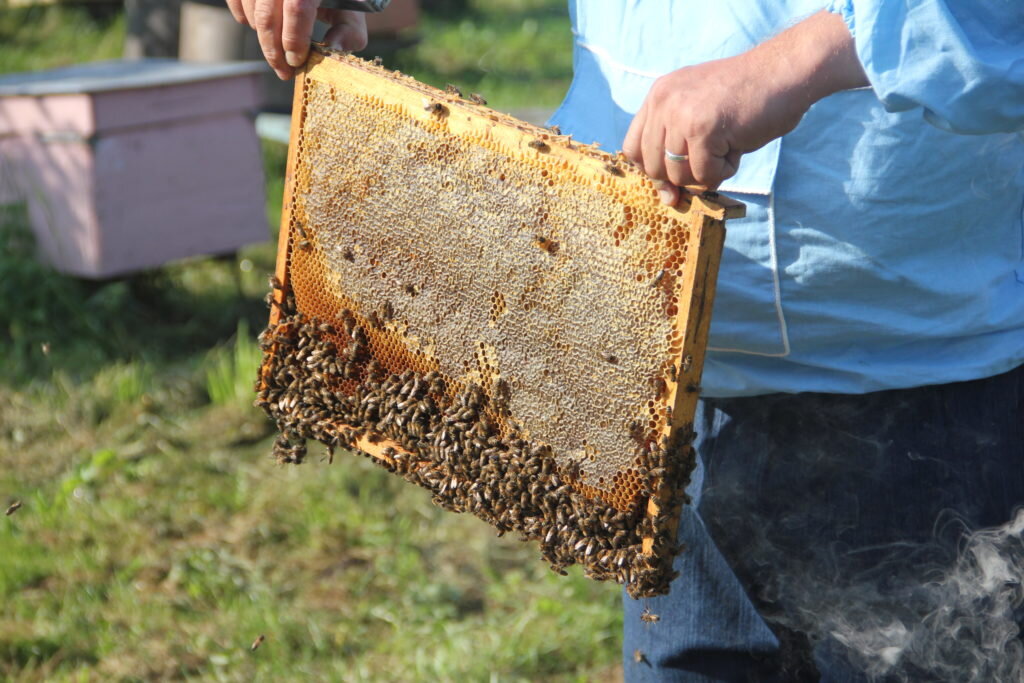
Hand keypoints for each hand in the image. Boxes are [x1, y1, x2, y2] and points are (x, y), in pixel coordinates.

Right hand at [225, 0, 368, 79]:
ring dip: (262, 36)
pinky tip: (259, 29)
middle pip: (268, 14)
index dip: (294, 40)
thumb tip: (333, 48)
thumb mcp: (352, 10)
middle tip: (283, 71)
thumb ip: (349, 32)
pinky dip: (243, 16)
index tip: (296, 62)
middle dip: (274, 49)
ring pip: (252, 9)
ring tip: (277, 49)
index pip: (298, 9)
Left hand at [623, 10, 866, 202]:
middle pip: (653, 168)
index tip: (670, 182)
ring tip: (727, 147)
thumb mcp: (699, 112)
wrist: (785, 72)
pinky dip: (724, 171)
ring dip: (707, 173)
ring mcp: (681, 114)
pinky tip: (738, 147)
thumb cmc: (747, 97)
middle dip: (681, 177)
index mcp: (658, 96)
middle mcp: (663, 102)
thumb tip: (665, 198)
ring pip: (678, 175)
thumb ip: (675, 145)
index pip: (633, 148)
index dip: (651, 171)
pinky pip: (704, 176)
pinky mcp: (703, 129)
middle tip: (710, 163)